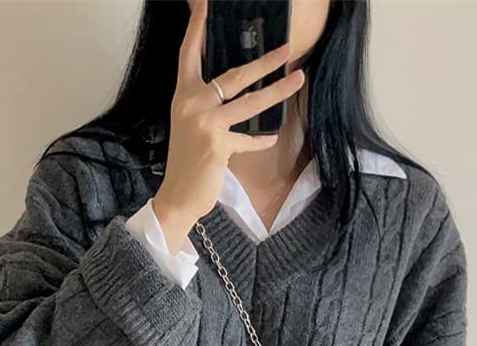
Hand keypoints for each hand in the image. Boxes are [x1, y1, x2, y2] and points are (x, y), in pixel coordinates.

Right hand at [152, 0, 306, 250]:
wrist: (177, 196)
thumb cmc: (187, 162)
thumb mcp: (191, 126)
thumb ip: (208, 106)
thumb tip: (234, 92)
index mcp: (183, 95)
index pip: (189, 53)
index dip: (198, 28)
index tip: (207, 5)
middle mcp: (192, 103)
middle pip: (235, 74)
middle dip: (265, 61)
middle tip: (287, 48)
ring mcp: (206, 122)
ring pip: (251, 101)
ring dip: (278, 91)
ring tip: (298, 78)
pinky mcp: (218, 143)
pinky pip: (249, 138)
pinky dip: (260, 141)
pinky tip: (270, 138)